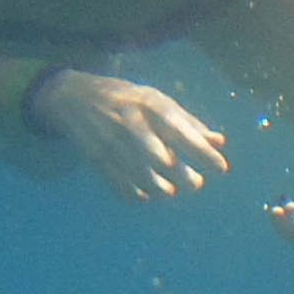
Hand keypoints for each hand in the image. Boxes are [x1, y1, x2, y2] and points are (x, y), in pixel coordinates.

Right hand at [32, 67, 232, 202]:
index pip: (181, 132)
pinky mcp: (96, 159)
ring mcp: (112, 143)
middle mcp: (132, 124)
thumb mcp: (158, 101)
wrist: (73, 97)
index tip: (221, 168)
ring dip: (161, 189)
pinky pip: (120, 186)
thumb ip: (189, 123)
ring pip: (142, 177)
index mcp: (151, 106)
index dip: (202, 152)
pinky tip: (145, 195)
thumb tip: (220, 142)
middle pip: (162, 159)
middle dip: (184, 177)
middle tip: (195, 183)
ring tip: (169, 190)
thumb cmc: (127, 99)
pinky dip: (136, 196)